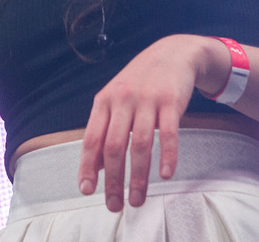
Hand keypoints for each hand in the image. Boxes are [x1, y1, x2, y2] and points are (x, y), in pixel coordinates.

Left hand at [77, 35, 218, 211]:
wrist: (171, 53)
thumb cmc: (139, 82)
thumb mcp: (115, 100)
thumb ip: (105, 129)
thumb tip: (95, 167)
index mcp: (104, 101)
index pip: (92, 139)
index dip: (88, 166)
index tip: (87, 190)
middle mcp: (122, 100)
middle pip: (113, 146)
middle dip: (113, 180)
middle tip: (115, 204)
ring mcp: (147, 100)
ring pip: (140, 144)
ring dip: (138, 176)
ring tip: (137, 199)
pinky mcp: (171, 101)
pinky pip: (168, 133)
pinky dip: (167, 156)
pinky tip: (166, 175)